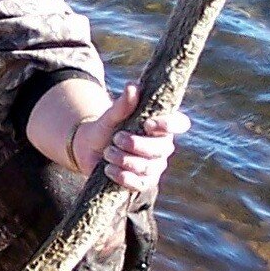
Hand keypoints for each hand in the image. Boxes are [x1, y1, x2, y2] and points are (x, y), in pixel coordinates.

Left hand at [67, 83, 189, 195]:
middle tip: (116, 138)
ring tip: (108, 152)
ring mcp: (155, 166)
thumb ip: (122, 104)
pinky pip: (141, 184)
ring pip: (149, 167)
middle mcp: (162, 146)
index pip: (180, 123)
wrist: (89, 150)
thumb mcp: (110, 116)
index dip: (170, 124)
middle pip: (162, 148)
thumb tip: (133, 86)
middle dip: (137, 144)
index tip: (148, 124)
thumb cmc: (105, 128)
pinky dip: (123, 177)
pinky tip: (108, 169)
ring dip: (125, 160)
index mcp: (160, 125)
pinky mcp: (144, 182)